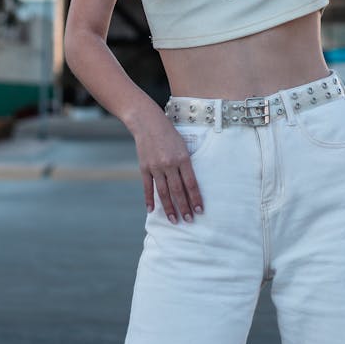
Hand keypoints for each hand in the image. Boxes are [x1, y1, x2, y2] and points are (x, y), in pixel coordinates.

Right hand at [132, 109, 203, 223]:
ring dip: (169, 208)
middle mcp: (170, 164)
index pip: (191, 183)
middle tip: (189, 221)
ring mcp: (156, 167)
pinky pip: (147, 187)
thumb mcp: (183, 145)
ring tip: (174, 220)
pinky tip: (152, 211)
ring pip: (163, 192)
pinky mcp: (144, 168)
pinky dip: (149, 200)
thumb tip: (190, 185)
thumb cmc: (170, 134)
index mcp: (183, 158)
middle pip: (178, 190)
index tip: (200, 211)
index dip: (196, 198)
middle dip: (184, 207)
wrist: (148, 122)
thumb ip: (186, 164)